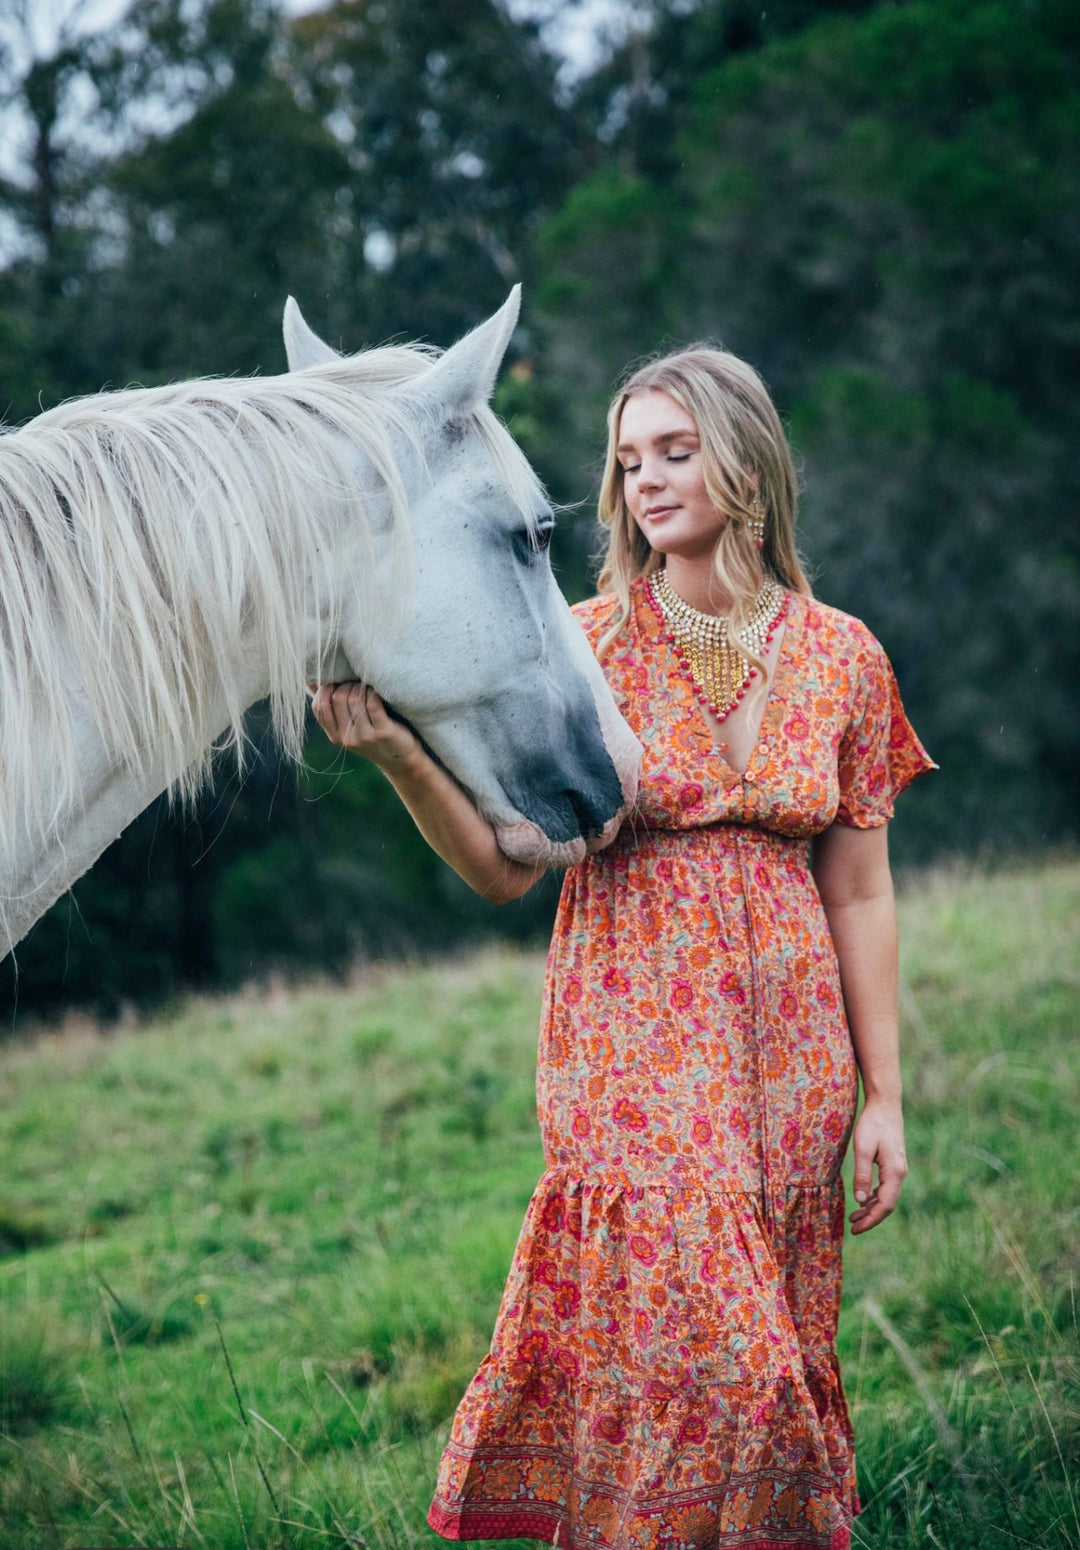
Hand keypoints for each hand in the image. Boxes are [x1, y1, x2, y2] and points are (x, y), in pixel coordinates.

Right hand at [310, 681, 420, 770]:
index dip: (325, 689)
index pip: (319, 707)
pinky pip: (372, 703)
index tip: (337, 683)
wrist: (401, 760)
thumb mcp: (349, 728)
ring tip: (367, 686)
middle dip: (346, 684)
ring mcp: (365, 736)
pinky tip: (376, 691)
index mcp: (335, 737)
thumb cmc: (373, 735)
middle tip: (356, 682)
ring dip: (361, 686)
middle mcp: (347, 738)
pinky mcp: (383, 732)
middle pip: (337, 698)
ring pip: (354, 699)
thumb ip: (334, 710)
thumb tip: (313, 681)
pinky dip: (373, 692)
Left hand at [849, 1095, 906, 1233]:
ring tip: (854, 1218)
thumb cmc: (873, 1124)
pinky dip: (874, 1197)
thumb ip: (862, 1174)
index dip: (871, 1220)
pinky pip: (886, 1187)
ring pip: (887, 1197)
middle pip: (887, 1205)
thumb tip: (860, 1200)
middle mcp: (900, 1174)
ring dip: (871, 1209)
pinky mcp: (893, 1164)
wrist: (885, 1105)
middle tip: (853, 1228)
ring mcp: (898, 1169)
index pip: (885, 1205)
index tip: (856, 1229)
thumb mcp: (863, 1148)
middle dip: (871, 1218)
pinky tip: (863, 1200)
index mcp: (894, 1172)